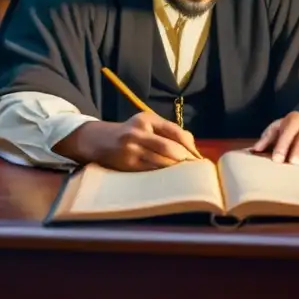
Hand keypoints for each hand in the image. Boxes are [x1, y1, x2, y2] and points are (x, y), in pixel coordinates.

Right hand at [66, 112, 202, 170]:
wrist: (100, 140)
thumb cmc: (130, 133)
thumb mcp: (145, 124)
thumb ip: (166, 131)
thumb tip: (193, 148)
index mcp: (148, 119)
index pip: (175, 131)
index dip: (190, 146)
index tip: (199, 157)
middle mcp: (139, 131)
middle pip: (170, 148)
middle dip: (185, 160)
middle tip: (195, 170)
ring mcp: (132, 148)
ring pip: (161, 161)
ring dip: (176, 170)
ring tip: (186, 176)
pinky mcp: (127, 163)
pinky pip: (151, 171)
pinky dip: (163, 175)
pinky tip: (171, 179)